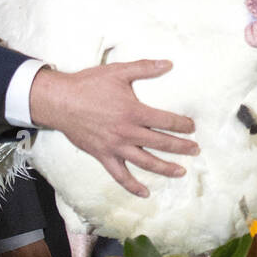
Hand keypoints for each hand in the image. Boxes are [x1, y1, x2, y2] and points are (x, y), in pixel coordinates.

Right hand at [28, 60, 197, 197]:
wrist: (60, 102)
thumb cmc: (89, 84)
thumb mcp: (118, 71)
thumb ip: (145, 67)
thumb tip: (169, 63)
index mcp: (134, 112)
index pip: (165, 121)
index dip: (182, 125)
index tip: (192, 127)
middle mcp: (127, 132)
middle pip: (160, 143)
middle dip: (181, 147)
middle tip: (196, 150)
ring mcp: (115, 146)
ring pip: (145, 162)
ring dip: (165, 168)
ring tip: (181, 172)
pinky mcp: (103, 156)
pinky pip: (120, 175)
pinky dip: (132, 186)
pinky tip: (145, 193)